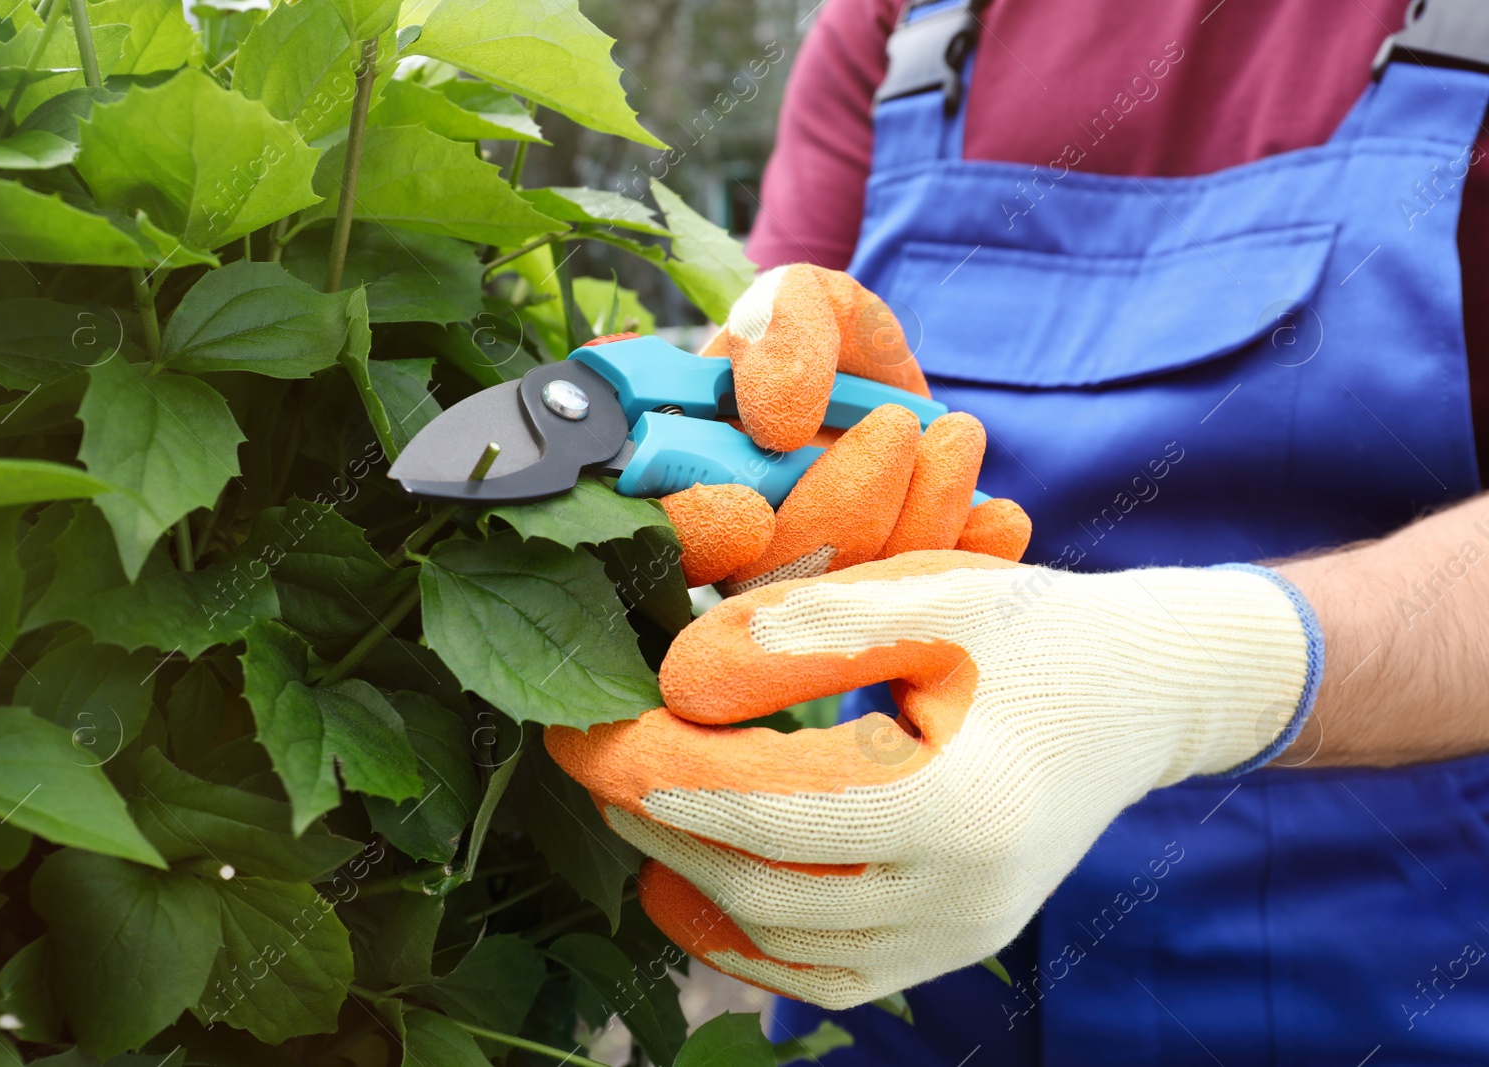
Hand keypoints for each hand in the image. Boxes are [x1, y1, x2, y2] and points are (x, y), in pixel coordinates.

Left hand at [547, 552, 1321, 1006]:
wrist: (1143, 693)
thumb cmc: (1039, 630)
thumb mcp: (926, 595)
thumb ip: (798, 631)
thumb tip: (675, 681)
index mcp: (960, 805)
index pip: (761, 805)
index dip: (652, 769)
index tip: (579, 726)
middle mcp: (963, 900)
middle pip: (758, 882)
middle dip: (653, 820)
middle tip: (588, 754)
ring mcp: (960, 941)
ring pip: (780, 938)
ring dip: (686, 876)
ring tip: (627, 806)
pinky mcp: (951, 950)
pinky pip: (823, 972)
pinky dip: (744, 935)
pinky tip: (694, 880)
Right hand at [646, 263, 1030, 588]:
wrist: (883, 376)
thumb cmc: (821, 337)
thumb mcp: (803, 300)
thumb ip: (782, 331)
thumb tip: (777, 415)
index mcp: (685, 477)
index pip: (666, 532)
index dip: (701, 535)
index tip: (752, 509)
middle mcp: (736, 553)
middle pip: (775, 579)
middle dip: (845, 508)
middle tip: (896, 425)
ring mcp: (809, 590)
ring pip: (855, 597)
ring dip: (917, 518)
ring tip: (957, 436)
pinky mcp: (881, 605)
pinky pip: (924, 609)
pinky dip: (967, 560)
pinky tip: (997, 516)